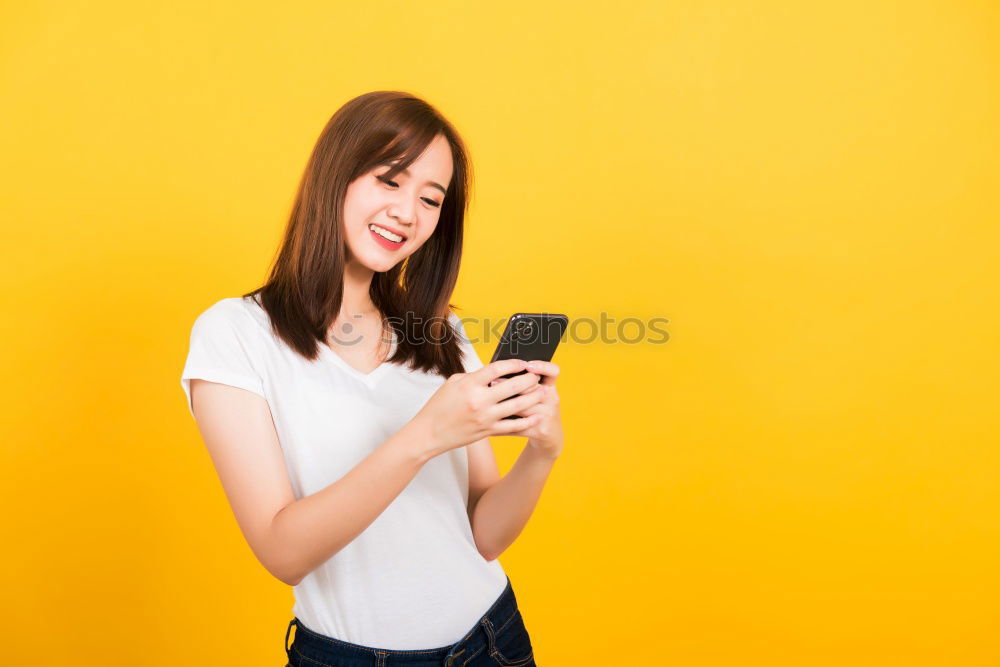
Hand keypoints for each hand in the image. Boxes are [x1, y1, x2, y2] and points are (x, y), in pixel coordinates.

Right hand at [410, 359, 547, 457]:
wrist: (429, 433)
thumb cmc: (439, 407)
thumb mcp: (453, 384)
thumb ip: (474, 376)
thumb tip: (494, 372)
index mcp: (470, 384)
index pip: (497, 369)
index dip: (513, 363)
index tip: (522, 362)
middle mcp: (479, 400)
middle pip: (512, 385)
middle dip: (529, 379)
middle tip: (537, 376)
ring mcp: (485, 417)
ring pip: (517, 405)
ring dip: (533, 397)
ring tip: (543, 392)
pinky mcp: (488, 431)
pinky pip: (513, 426)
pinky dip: (527, 421)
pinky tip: (536, 415)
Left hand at [490, 360, 562, 458]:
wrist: (551, 434)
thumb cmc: (539, 407)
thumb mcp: (540, 392)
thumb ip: (526, 382)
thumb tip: (500, 372)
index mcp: (550, 386)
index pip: (553, 372)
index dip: (542, 367)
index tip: (528, 366)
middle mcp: (551, 399)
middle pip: (532, 389)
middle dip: (512, 384)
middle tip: (493, 381)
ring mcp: (546, 416)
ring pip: (523, 408)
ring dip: (504, 404)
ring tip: (489, 400)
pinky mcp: (539, 430)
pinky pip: (517, 426)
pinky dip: (502, 424)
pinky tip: (489, 421)